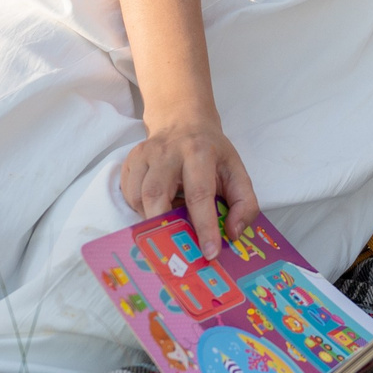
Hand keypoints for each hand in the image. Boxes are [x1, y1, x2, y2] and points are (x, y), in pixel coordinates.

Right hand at [121, 109, 259, 260]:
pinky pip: (128, 194)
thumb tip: (233, 233)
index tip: (209, 252)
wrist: (184, 120)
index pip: (200, 194)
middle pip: (156, 195)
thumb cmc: (211, 152)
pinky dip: (140, 209)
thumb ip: (244, 203)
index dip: (204, 226)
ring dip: (152, 218)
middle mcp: (168, 152)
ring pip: (138, 197)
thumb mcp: (236, 170)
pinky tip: (156, 206)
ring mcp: (145, 154)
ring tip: (169, 221)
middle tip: (176, 249)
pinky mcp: (130, 160)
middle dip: (164, 227)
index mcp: (199, 152)